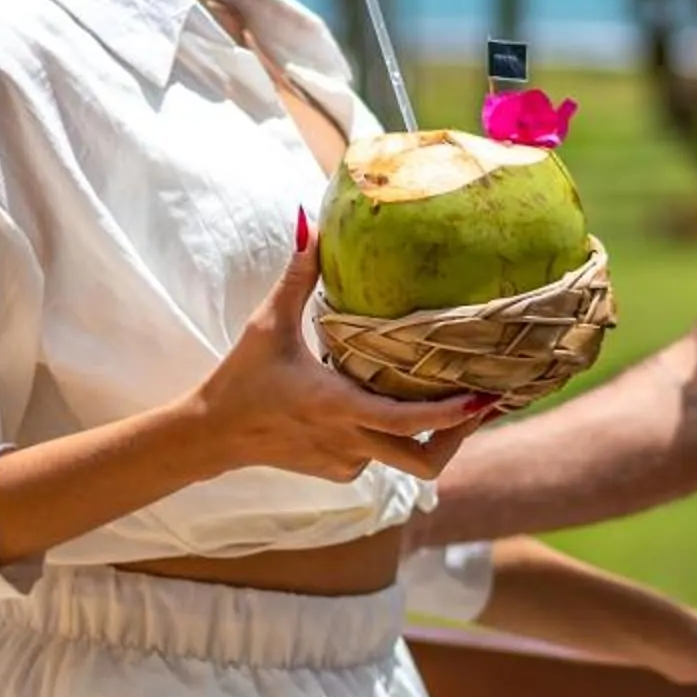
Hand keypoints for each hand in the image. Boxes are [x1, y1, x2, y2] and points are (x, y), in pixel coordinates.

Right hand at [187, 210, 492, 483]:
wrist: (211, 434)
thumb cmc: (241, 377)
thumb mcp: (268, 324)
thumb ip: (296, 275)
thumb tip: (310, 223)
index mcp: (338, 406)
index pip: (409, 422)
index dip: (453, 414)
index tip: (485, 396)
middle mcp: (349, 442)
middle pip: (425, 462)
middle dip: (458, 438)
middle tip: (479, 404)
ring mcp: (345, 463)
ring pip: (403, 461)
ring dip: (425, 436)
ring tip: (444, 402)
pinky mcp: (338, 473)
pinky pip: (378, 458)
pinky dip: (388, 437)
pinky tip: (381, 407)